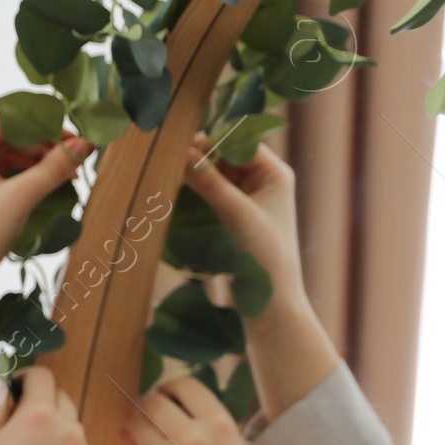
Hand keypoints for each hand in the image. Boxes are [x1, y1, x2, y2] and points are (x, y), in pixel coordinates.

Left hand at [0, 116, 91, 381]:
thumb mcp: (21, 198)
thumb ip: (54, 168)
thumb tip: (85, 144)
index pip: (8, 118)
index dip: (44, 124)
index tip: (73, 136)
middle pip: (7, 137)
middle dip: (43, 147)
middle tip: (76, 158)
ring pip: (5, 157)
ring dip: (36, 164)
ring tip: (67, 176)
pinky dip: (22, 179)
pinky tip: (47, 187)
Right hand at [0, 366, 92, 444]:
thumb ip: (1, 411)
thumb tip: (8, 390)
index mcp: (39, 416)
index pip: (41, 376)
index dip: (25, 377)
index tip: (13, 388)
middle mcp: (67, 429)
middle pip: (60, 397)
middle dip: (41, 400)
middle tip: (18, 419)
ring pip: (70, 424)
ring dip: (53, 426)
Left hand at [124, 376, 271, 444]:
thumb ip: (202, 423)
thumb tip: (160, 398)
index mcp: (219, 425)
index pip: (183, 384)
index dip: (170, 388)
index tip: (168, 397)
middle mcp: (191, 438)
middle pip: (152, 401)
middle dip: (149, 405)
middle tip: (152, 416)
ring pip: (134, 425)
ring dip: (138, 427)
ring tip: (150, 439)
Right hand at [184, 133, 304, 303]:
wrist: (271, 305)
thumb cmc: (265, 258)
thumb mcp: (237, 215)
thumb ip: (210, 183)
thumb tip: (183, 152)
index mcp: (274, 174)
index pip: (240, 141)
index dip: (212, 139)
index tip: (182, 143)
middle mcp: (263, 181)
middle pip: (226, 155)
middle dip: (201, 155)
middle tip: (170, 156)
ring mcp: (248, 199)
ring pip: (217, 174)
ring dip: (196, 172)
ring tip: (170, 171)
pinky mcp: (234, 216)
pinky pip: (212, 193)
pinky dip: (197, 190)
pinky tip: (178, 189)